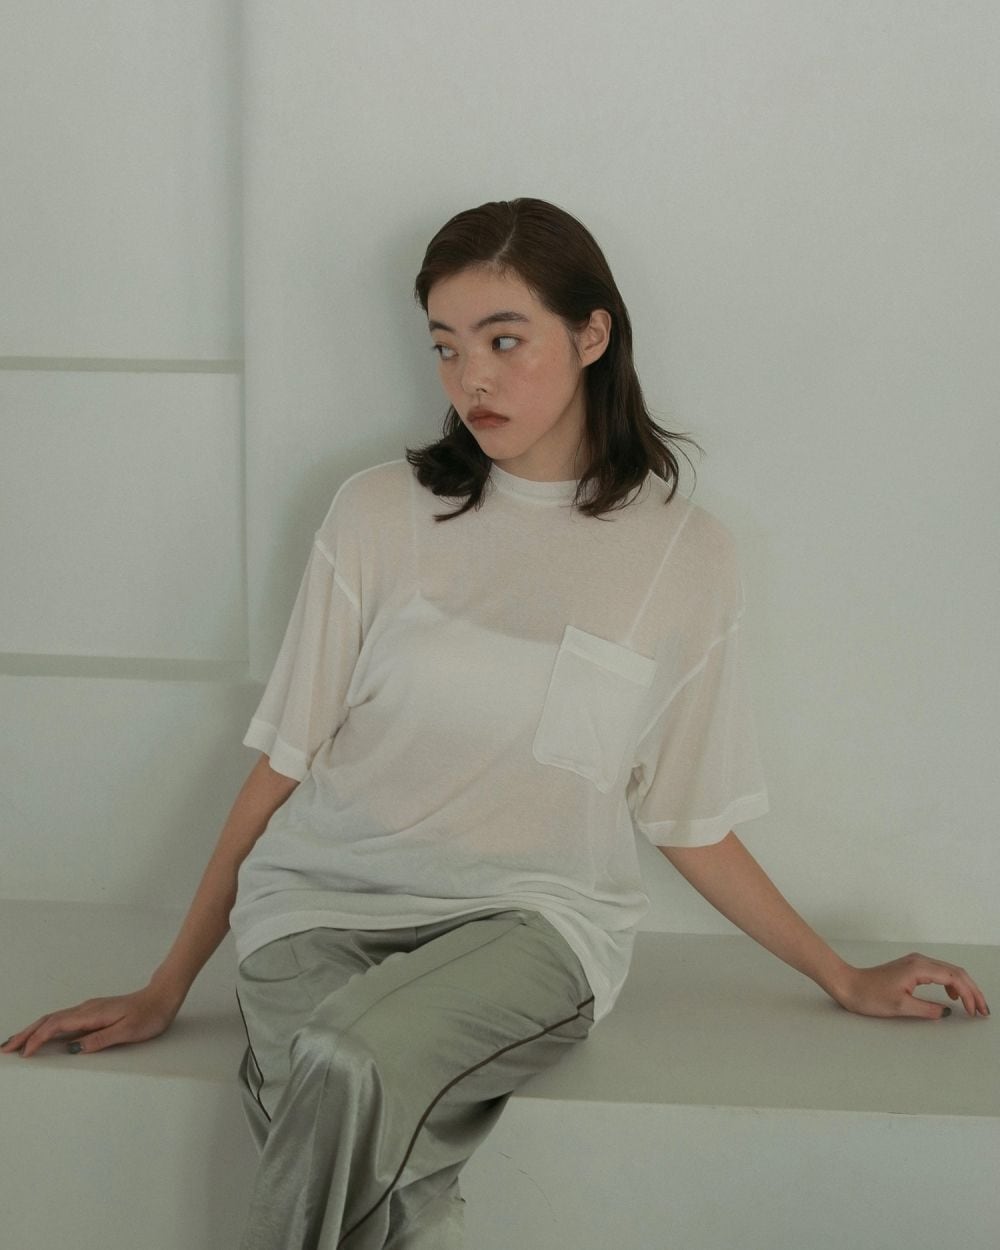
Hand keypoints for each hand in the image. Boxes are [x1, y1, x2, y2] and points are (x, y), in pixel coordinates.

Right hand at [1, 984, 182, 1057]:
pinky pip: (63, 1019)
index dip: (37, 1039)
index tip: (23, 1054)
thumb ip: (101, 1039)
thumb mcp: (128, 1031)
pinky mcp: (93, 1012)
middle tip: (5, 1048)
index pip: (56, 1026)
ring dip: (33, 1030)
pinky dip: (47, 1027)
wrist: (163, 997)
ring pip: (54, 1019)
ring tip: (17, 1043)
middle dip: (25, 1034)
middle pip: (48, 1020)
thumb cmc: (149, 1015)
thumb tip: (74, 1049)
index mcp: (91, 1014)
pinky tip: (44, 1035)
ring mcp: (89, 1009)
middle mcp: (86, 1009)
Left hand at [834, 952, 990, 1019]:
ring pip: (949, 971)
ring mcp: (915, 962)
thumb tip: (946, 1010)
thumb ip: (927, 1009)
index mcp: (919, 968)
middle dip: (972, 991)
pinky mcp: (910, 967)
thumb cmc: (870, 995)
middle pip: (956, 972)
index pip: (954, 978)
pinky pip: (938, 972)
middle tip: (983, 1010)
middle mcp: (920, 961)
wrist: (849, 985)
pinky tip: (951, 997)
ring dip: (963, 987)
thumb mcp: (901, 1006)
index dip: (969, 995)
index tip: (976, 1012)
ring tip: (972, 1006)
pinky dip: (950, 984)